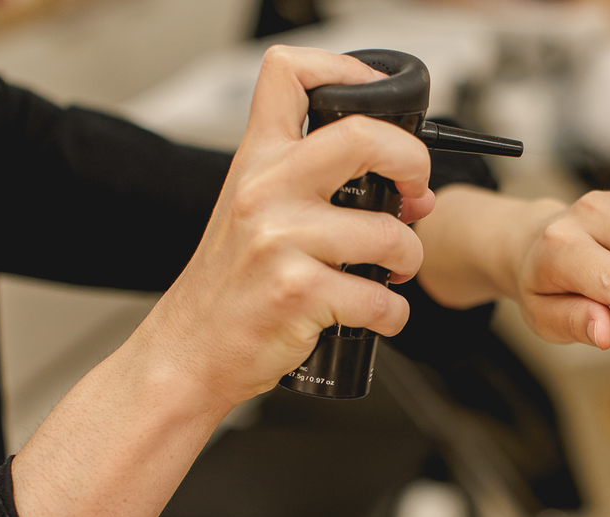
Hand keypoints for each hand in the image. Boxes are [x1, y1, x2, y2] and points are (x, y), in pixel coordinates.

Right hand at [134, 45, 434, 409]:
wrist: (190, 350)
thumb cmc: (231, 286)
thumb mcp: (252, 211)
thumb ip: (313, 184)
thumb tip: (406, 186)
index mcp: (257, 160)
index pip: (291, 75)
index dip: (349, 73)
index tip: (384, 104)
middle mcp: (266, 190)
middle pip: (362, 136)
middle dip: (413, 163)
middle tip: (418, 193)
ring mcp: (280, 241)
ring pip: (388, 233)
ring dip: (410, 259)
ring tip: (393, 273)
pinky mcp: (297, 293)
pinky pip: (380, 300)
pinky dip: (393, 315)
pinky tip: (377, 316)